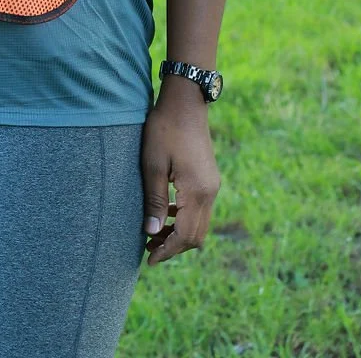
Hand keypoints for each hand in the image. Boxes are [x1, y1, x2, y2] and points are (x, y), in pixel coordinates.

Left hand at [141, 80, 220, 265]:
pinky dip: (184, 218)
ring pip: (199, 223)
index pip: (186, 236)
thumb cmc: (164, 128)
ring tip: (153, 234)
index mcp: (197, 191)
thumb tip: (152, 233)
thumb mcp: (153, 164)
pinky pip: (200, 208)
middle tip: (148, 249)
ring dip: (179, 233)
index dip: (167, 251)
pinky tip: (166, 212)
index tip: (149, 260)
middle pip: (196, 235)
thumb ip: (154, 200)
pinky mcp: (209, 177)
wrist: (185, 100)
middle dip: (174, 246)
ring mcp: (212, 184)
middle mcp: (210, 191)